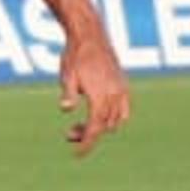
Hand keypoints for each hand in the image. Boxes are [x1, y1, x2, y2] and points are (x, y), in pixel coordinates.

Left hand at [58, 25, 129, 155]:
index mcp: (100, 95)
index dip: (87, 142)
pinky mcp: (123, 86)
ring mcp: (121, 90)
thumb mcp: (67, 75)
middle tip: (68, 135)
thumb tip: (65, 108)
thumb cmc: (75, 55)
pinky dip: (114, 119)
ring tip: (78, 125)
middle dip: (87, 135)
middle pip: (104, 126)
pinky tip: (100, 117)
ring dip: (99, 127)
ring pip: (115, 120)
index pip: (95, 127)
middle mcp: (115, 95)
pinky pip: (124, 110)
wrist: (91, 36)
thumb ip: (68, 93)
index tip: (77, 154)